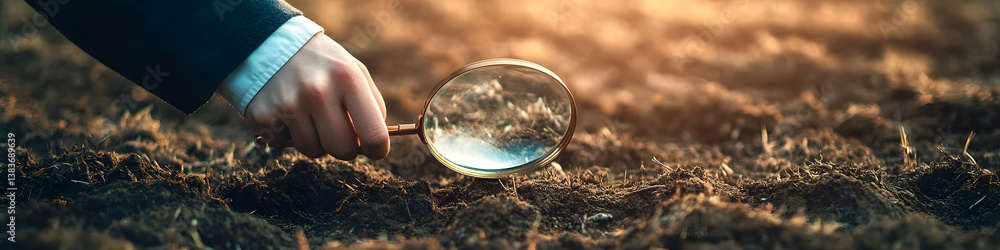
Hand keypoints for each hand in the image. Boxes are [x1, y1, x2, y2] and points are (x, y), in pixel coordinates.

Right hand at [244, 33, 388, 159]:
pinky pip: (283, 146)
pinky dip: (286, 135)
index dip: (377, 150)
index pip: (374, 134)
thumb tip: (375, 144)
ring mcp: (288, 105)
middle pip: (343, 149)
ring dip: (314, 140)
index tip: (374, 150)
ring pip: (313, 151)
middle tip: (337, 131)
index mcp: (348, 78)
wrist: (269, 44)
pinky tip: (284, 113)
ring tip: (307, 115)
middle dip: (344, 146)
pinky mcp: (263, 116)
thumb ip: (372, 106)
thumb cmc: (322, 64)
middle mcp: (318, 91)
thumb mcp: (354, 71)